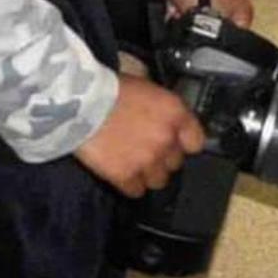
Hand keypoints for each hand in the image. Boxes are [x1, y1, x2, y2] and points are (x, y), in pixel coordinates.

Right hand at [75, 75, 205, 198]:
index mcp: (174, 113)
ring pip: (158, 180)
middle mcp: (166, 140)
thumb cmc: (109, 87)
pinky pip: (136, 190)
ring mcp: (148, 161)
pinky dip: (129, 182)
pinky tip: (119, 168)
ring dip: (147, 172)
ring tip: (131, 159)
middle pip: (175, 163)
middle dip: (162, 156)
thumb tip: (162, 116)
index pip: (196, 141)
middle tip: (144, 146)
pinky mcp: (127, 177)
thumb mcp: (144, 87)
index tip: (175, 142)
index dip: (183, 142)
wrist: (81, 102)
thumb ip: (160, 107)